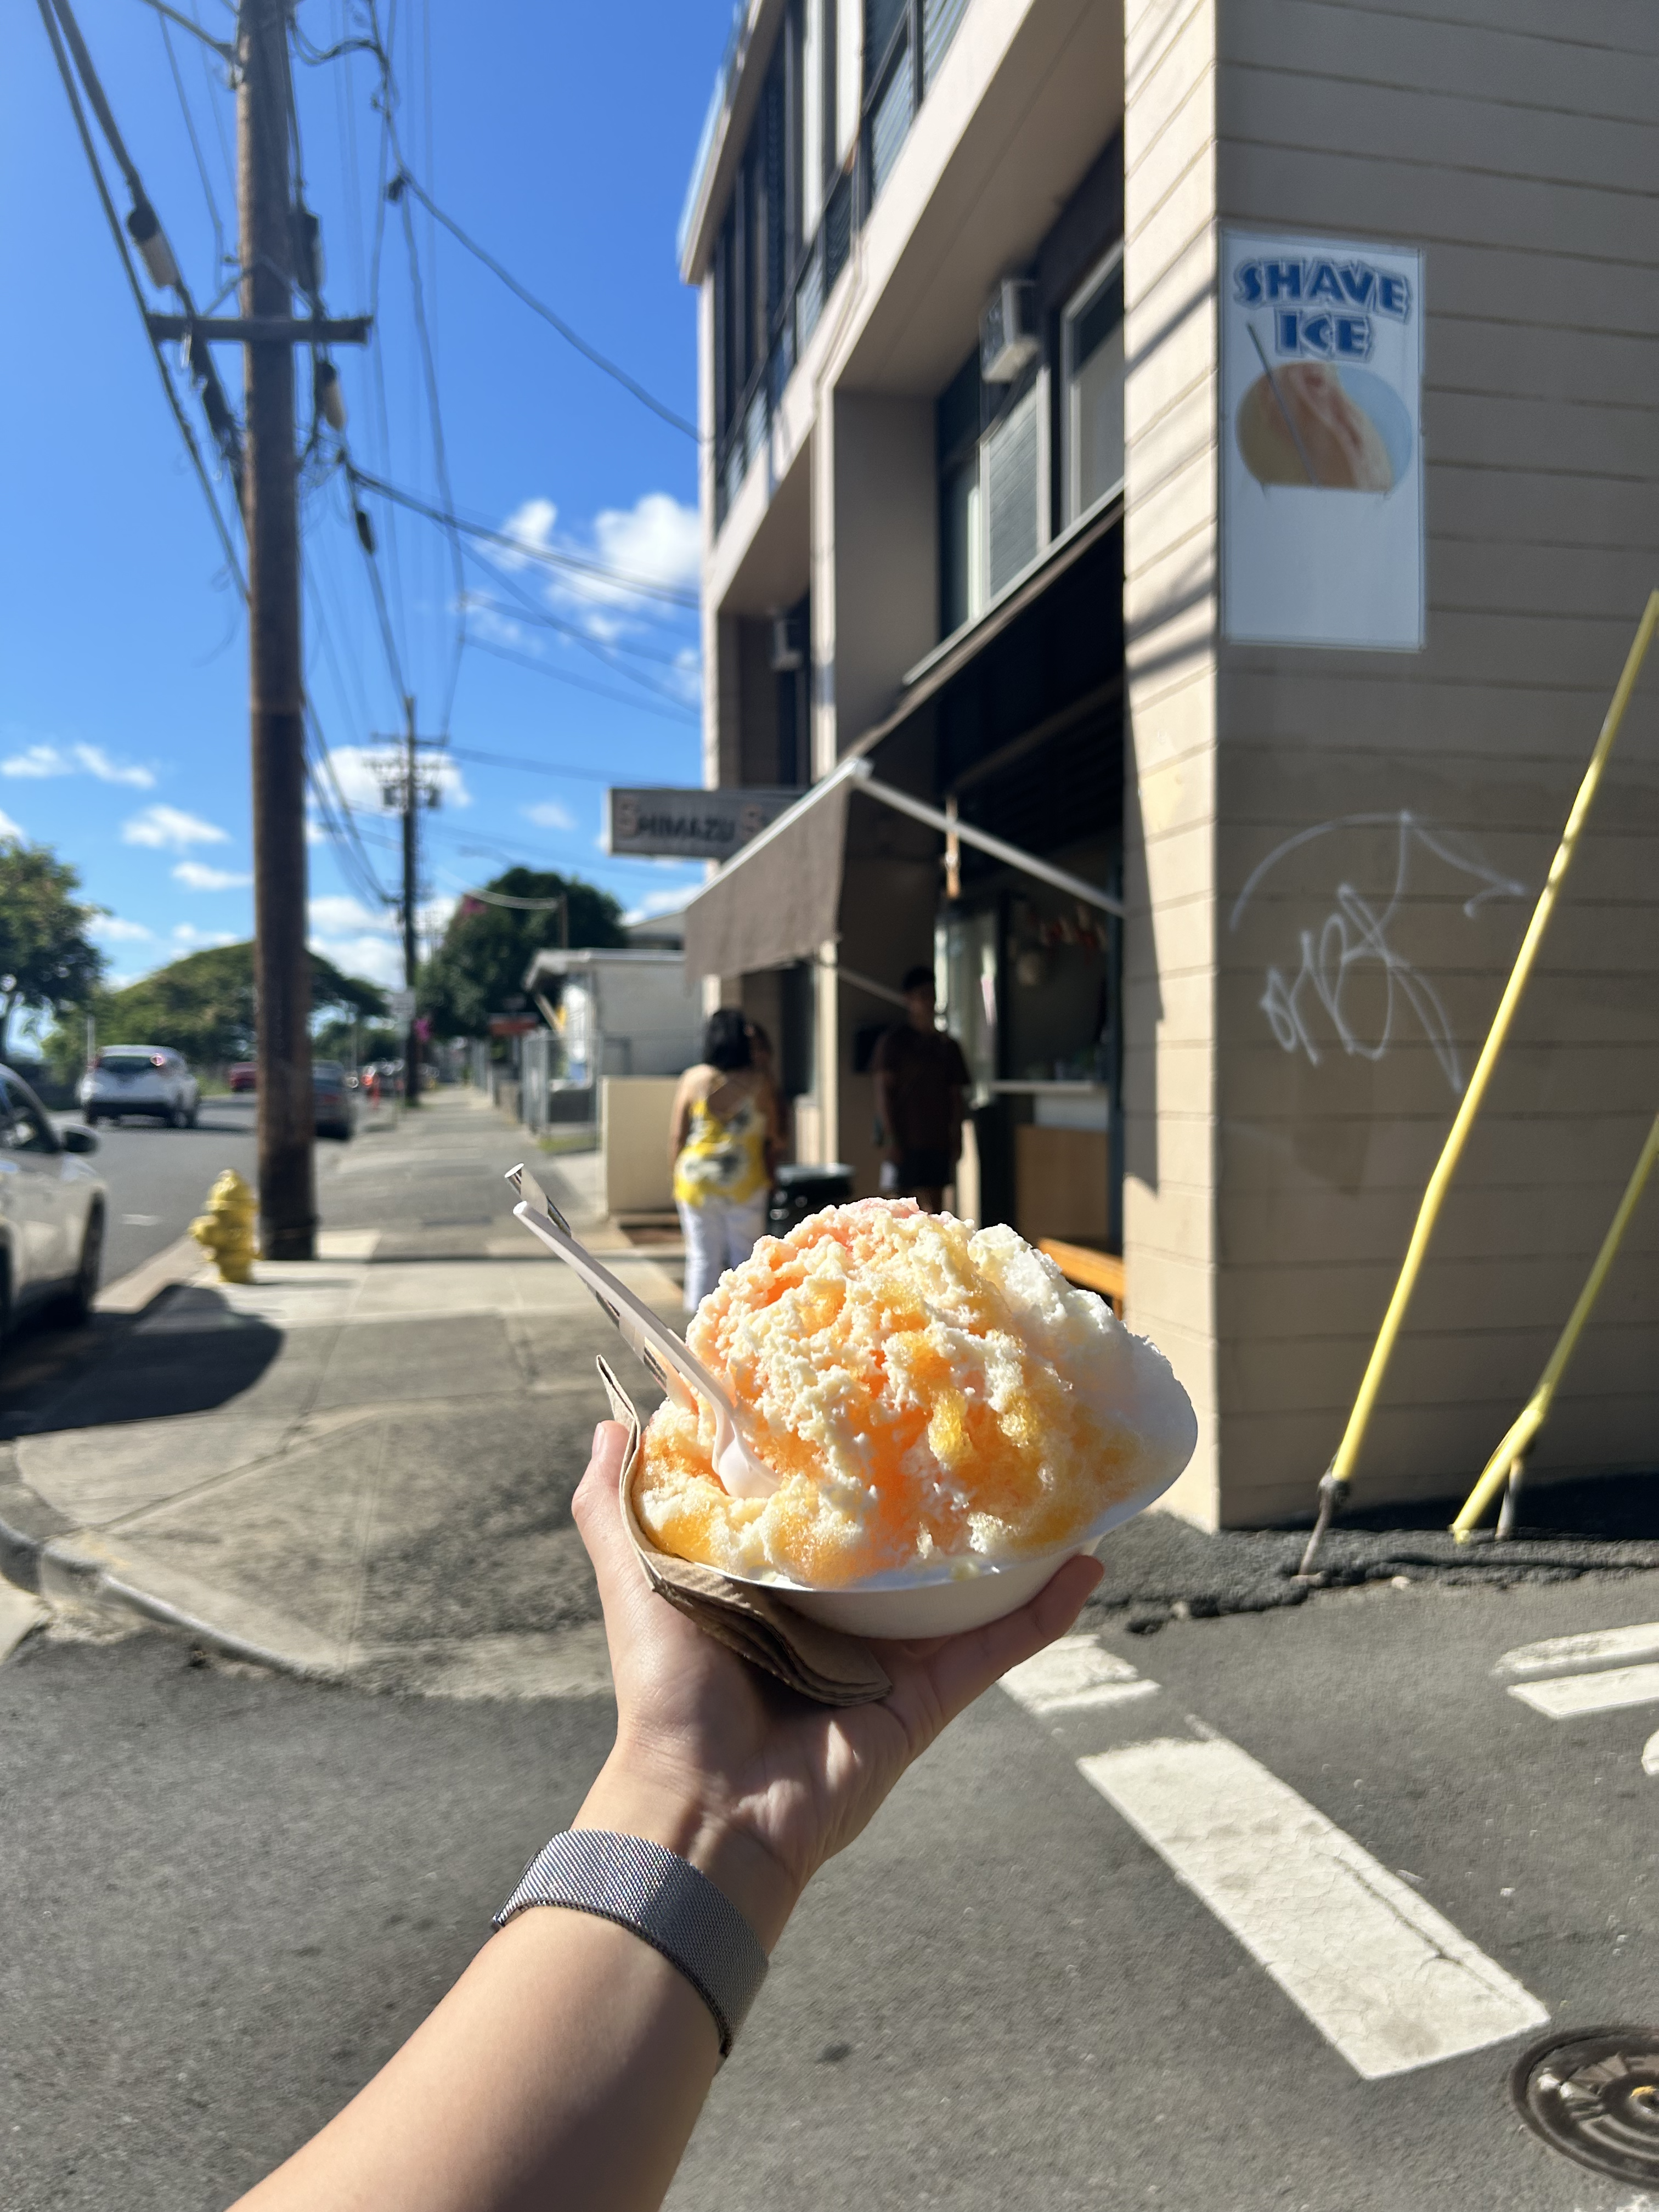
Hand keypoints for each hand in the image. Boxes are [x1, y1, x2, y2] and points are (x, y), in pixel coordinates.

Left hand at [571, 1423, 1101, 1946]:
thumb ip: (615, 1506)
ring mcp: (890, 1660)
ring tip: (1057, 1478)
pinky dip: (1045, 1609)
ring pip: (964, 1588)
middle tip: (981, 1417)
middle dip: (941, 1491)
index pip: (820, 1507)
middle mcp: (837, 1618)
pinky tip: (1086, 1560)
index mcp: (774, 1583)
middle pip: (902, 1545)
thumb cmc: (667, 1691)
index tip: (880, 1387)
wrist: (704, 1806)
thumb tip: (609, 1419)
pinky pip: (998, 1646)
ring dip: (1014, 1542)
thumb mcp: (633, 1578)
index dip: (847, 1455)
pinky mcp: (929, 1699)